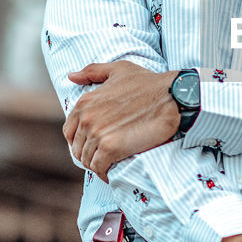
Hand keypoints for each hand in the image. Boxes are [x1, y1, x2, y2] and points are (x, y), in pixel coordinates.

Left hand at [64, 61, 180, 180]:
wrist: (171, 96)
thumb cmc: (148, 82)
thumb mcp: (119, 69)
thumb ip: (92, 71)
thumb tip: (72, 76)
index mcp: (85, 103)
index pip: (70, 132)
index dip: (80, 140)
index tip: (93, 145)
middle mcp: (87, 119)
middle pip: (78, 148)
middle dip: (88, 154)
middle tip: (103, 157)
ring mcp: (98, 134)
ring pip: (87, 160)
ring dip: (97, 164)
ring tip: (109, 164)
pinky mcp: (111, 148)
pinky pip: (99, 167)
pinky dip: (104, 172)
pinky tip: (111, 172)